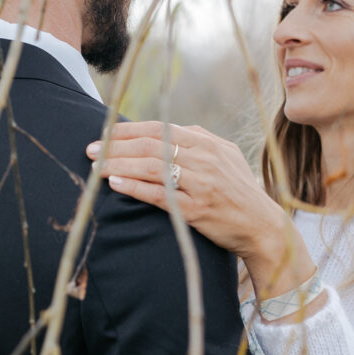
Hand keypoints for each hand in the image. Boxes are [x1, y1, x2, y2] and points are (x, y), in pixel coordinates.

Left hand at [86, 121, 315, 298]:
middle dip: (116, 146)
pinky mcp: (196, 210)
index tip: (105, 131)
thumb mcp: (225, 156)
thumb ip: (198, 140)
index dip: (129, 129)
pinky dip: (134, 187)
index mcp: (207, 143)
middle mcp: (203, 159)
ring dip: (119, 165)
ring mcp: (200, 184)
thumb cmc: (239, 190)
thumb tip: (165, 131)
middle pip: (151, 145)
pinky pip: (158, 195)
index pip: (160, 129)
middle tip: (91, 149)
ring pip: (151, 167)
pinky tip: (115, 184)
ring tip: (96, 166)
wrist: (261, 226)